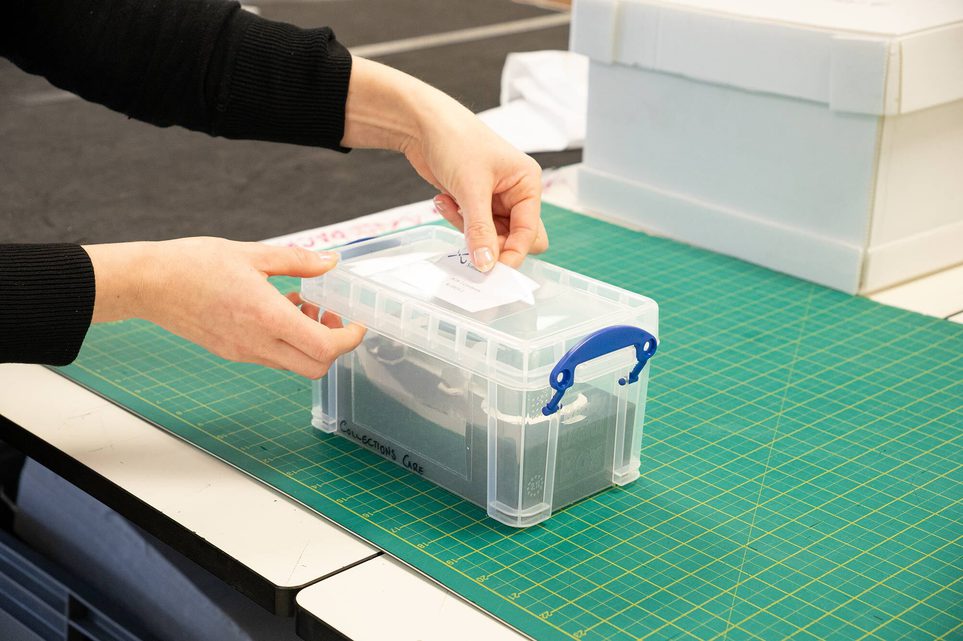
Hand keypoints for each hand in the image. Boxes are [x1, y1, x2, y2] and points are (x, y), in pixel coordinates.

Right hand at [83, 238, 364, 377]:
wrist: (149, 284)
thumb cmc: (194, 264)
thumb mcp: (252, 254)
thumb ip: (298, 260)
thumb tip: (330, 261)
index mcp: (267, 317)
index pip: (325, 348)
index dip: (349, 339)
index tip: (356, 323)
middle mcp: (258, 343)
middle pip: (316, 367)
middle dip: (334, 346)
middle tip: (331, 316)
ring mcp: (244, 352)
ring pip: (294, 364)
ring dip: (310, 342)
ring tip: (301, 305)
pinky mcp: (231, 352)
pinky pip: (272, 358)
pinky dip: (287, 341)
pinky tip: (276, 309)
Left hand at [341, 57, 547, 270]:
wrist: (422, 123)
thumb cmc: (455, 140)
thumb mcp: (471, 189)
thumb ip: (480, 231)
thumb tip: (487, 265)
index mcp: (527, 184)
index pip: (530, 232)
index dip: (513, 252)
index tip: (493, 270)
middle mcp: (516, 193)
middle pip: (516, 238)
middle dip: (493, 243)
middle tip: (472, 244)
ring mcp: (495, 199)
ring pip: (491, 236)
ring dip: (468, 230)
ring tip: (451, 205)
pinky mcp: (474, 202)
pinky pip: (471, 228)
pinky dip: (457, 220)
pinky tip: (443, 199)